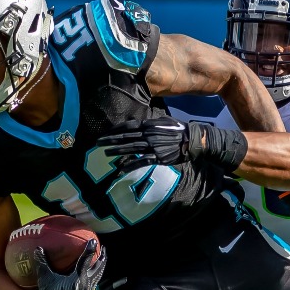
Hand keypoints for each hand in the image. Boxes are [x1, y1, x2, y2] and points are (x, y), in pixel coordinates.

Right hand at [28, 241, 106, 289]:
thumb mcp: (45, 279)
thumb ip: (42, 262)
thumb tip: (38, 248)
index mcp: (77, 278)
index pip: (86, 260)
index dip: (90, 249)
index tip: (94, 240)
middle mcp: (86, 284)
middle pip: (98, 267)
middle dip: (102, 257)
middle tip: (103, 247)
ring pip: (99, 275)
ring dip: (101, 265)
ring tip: (102, 258)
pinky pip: (95, 281)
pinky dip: (97, 274)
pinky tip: (95, 272)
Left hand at [99, 117, 246, 172]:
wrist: (192, 140)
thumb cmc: (178, 129)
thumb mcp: (163, 121)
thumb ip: (150, 123)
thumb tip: (138, 124)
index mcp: (149, 125)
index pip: (128, 126)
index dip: (115, 130)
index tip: (105, 133)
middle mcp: (149, 135)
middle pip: (125, 137)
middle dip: (110, 140)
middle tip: (97, 142)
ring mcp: (153, 147)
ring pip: (131, 149)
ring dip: (117, 151)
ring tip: (105, 153)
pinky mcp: (158, 158)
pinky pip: (141, 162)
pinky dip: (131, 165)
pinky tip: (121, 169)